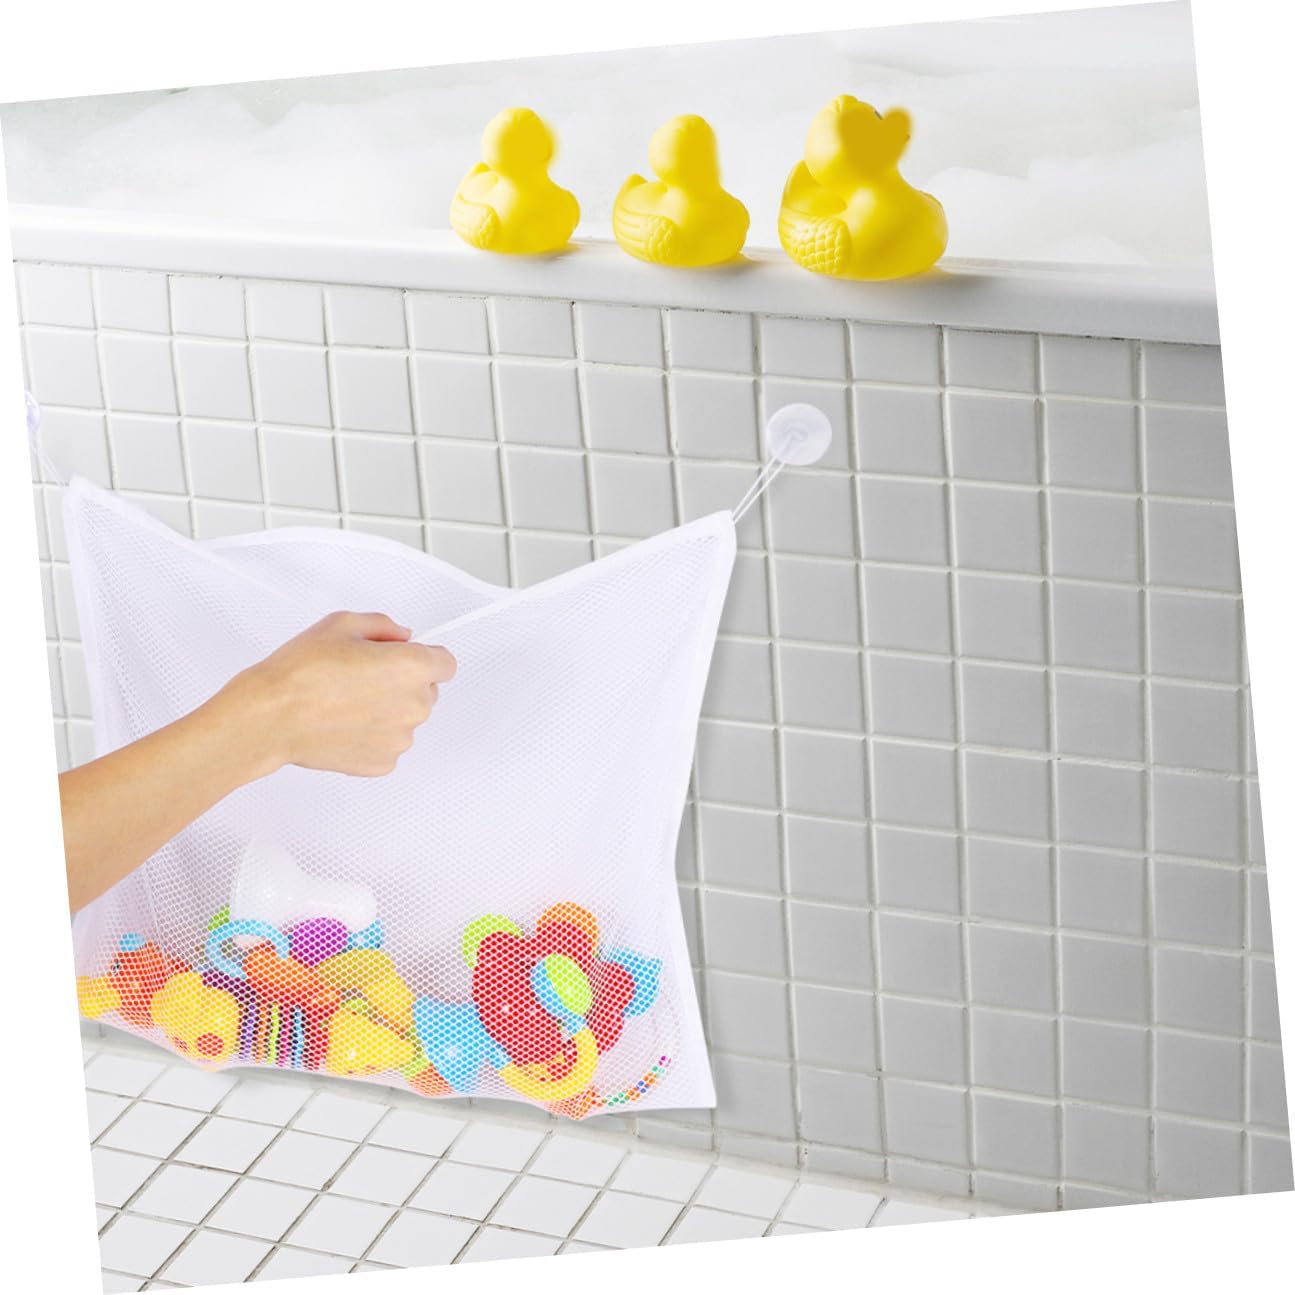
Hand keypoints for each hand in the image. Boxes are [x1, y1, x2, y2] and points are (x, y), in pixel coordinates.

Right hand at [220, 612, 456, 777]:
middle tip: (362, 677)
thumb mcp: (342, 624)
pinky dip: (372, 736)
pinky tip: (343, 724)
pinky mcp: (383, 763)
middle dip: (402, 682)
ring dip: (387, 710)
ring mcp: (400, 738)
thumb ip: (383, 626)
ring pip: (406, 719)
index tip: (406, 658)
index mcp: (412, 668)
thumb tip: (401, 636)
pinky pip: (388, 743)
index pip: (445, 663)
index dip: (424, 657)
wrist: (270, 718)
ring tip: (346, 702)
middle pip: (426, 691)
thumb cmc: (300, 673)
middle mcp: (414, 706)